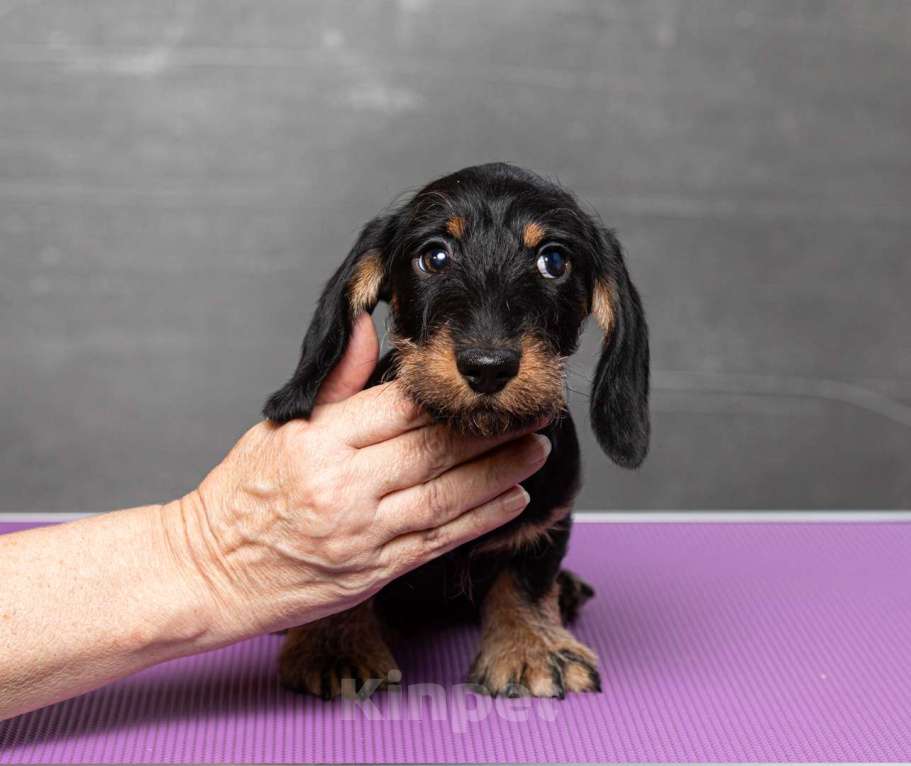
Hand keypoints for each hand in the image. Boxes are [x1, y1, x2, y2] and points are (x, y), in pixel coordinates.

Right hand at [163, 315, 549, 639]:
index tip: (481, 382)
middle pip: (433, 449)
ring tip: (536, 449)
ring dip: (500, 472)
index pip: (398, 408)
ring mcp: (362, 533)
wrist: (211, 573)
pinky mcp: (375, 571)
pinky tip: (514, 498)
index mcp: (318, 442)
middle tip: (532, 410)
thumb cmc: (242, 496)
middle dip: (491, 429)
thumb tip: (372, 328)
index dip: (447, 395)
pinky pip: (439, 541)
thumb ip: (336, 382)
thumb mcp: (280, 428)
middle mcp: (343, 487)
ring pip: (446, 495)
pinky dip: (482, 519)